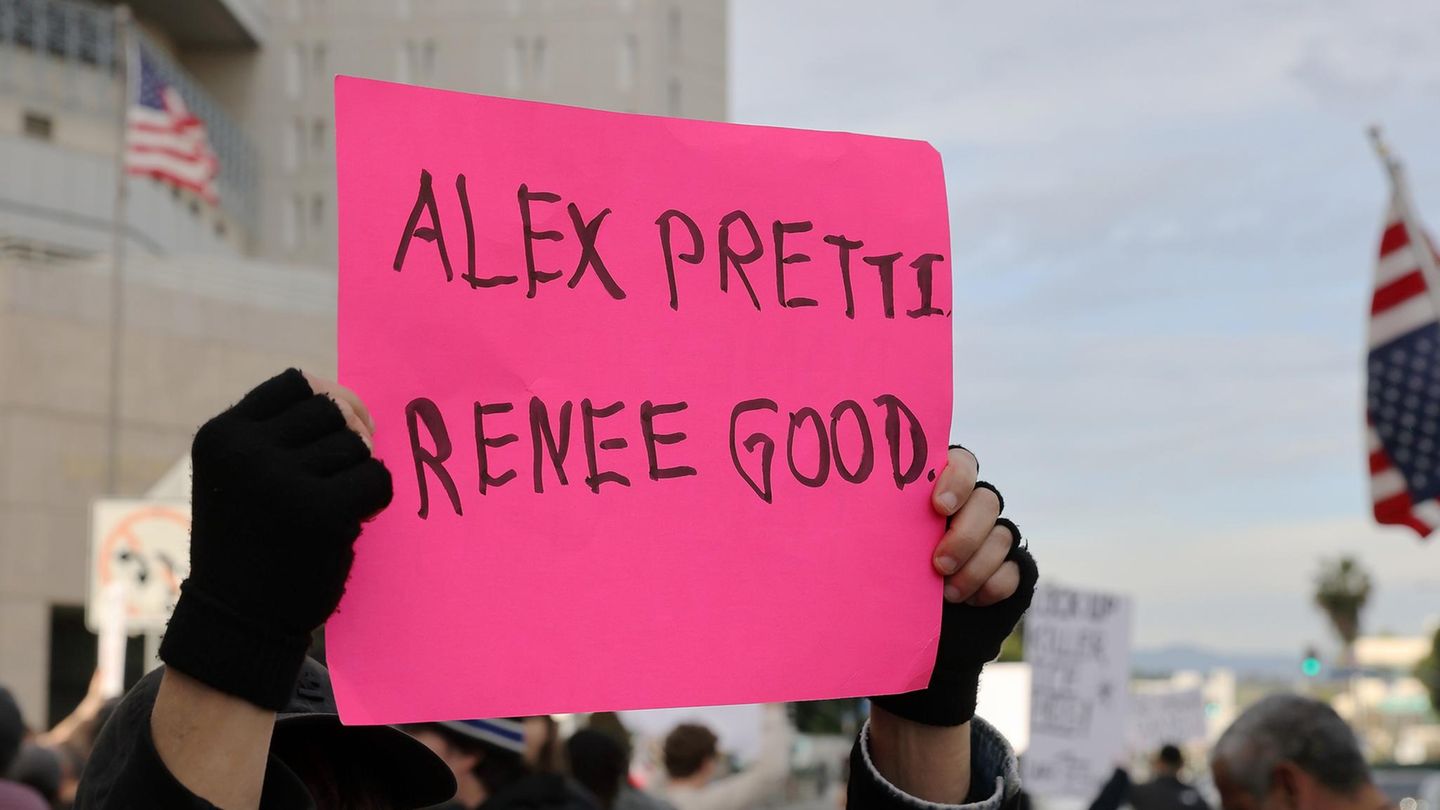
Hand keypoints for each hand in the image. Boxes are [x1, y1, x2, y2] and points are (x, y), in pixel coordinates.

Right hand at [159, 369, 391, 709]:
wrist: (237, 621)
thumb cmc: (251, 542)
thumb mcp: (241, 475)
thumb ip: (282, 435)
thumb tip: (358, 407)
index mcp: (220, 436)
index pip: (295, 383)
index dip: (327, 401)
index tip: (340, 429)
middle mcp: (244, 451)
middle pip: (331, 409)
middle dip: (347, 438)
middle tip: (338, 478)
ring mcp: (281, 480)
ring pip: (357, 444)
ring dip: (357, 473)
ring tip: (330, 508)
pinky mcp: (321, 512)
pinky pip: (377, 478)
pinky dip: (376, 498)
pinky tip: (352, 521)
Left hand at [871, 446, 1036, 726]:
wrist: (895, 624)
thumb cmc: (871, 569)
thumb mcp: (865, 542)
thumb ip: (861, 519)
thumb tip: (820, 507)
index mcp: (935, 486)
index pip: (961, 463)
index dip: (957, 478)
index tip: (937, 506)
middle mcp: (968, 505)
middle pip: (986, 501)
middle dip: (966, 534)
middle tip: (938, 564)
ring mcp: (990, 537)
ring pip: (1003, 535)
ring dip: (975, 566)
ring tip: (947, 594)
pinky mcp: (1005, 569)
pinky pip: (1011, 573)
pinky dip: (990, 587)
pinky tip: (968, 602)